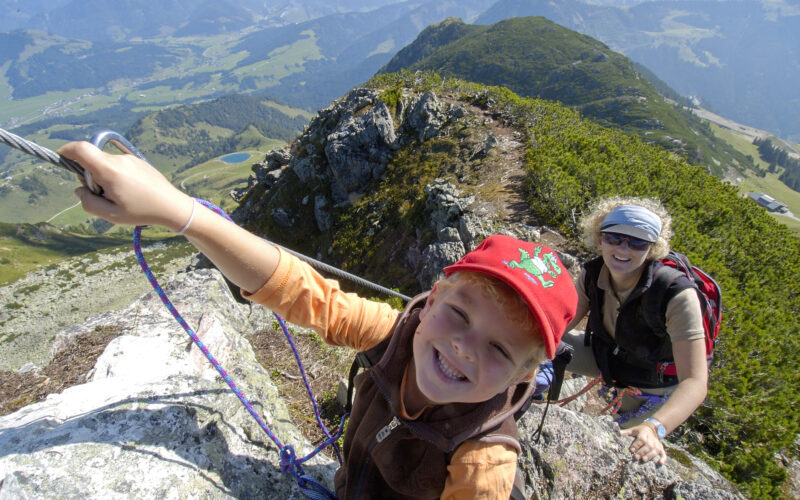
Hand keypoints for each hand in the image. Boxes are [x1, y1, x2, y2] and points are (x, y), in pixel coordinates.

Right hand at [58, 141, 192, 230]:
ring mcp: (130, 158)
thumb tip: (79, 190)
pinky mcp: (138, 161)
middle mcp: (119, 159)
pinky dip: (116, 176)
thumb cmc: (142, 212)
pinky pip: (119, 165)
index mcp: (109, 169)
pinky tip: (130, 192)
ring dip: (105, 177)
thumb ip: (88, 202)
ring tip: (121, 196)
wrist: (172, 206)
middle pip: (93, 159)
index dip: (67, 150)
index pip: (81, 148)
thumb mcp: (110, 214)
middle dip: (90, 175)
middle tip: (102, 194)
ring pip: (106, 164)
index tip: (62, 157)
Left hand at [621, 423, 666, 464]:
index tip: (631, 450)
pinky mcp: (661, 449)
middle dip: (642, 451)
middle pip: (648, 445)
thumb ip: (624, 432)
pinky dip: (663, 459)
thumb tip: (613, 426)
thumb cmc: (639, 431)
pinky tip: (659, 463)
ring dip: (650, 455)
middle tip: (635, 457)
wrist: (652, 429)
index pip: (641, 439)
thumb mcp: (632, 430)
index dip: (636, 444)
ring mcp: (657, 444)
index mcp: (644, 434)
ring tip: (643, 460)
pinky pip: (664, 454)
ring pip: (655, 450)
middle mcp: (651, 439)